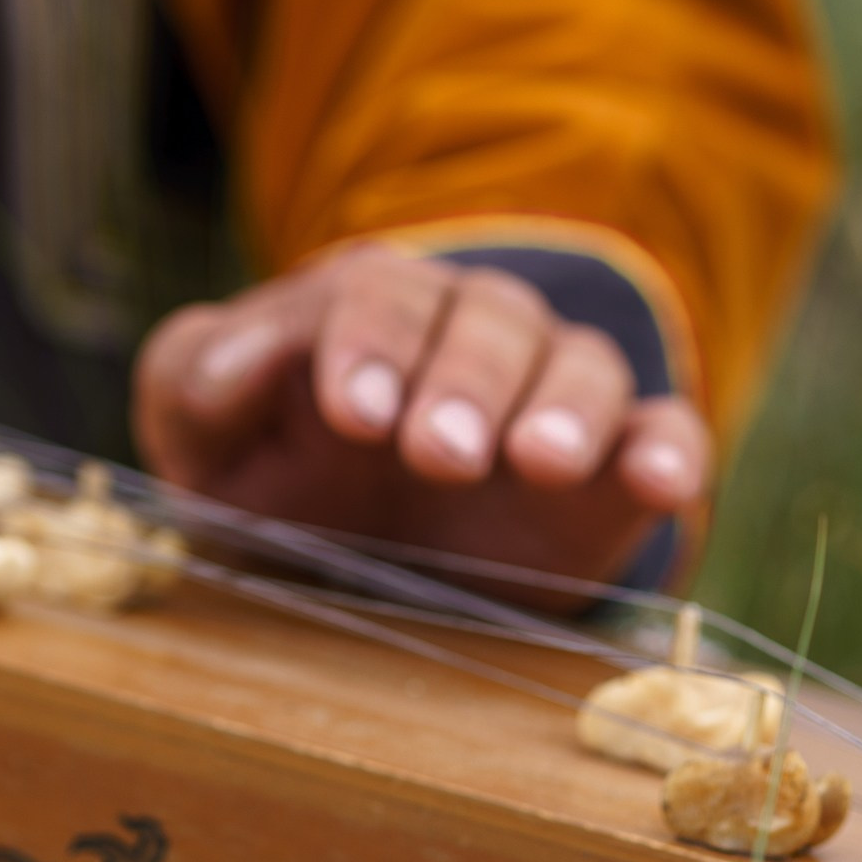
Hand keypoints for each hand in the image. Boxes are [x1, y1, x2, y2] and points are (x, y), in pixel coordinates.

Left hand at [133, 242, 709, 601]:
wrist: (359, 568)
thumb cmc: (277, 486)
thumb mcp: (206, 443)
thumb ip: (192, 382)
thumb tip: (232, 363)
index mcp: (372, 313)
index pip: (380, 294)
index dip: (370, 346)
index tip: (353, 417)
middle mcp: (473, 339)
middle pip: (491, 320)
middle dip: (465, 382)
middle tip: (441, 456)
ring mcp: (552, 402)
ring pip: (583, 367)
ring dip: (565, 410)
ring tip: (538, 465)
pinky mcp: (615, 473)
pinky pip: (664, 435)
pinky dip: (668, 452)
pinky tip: (660, 483)